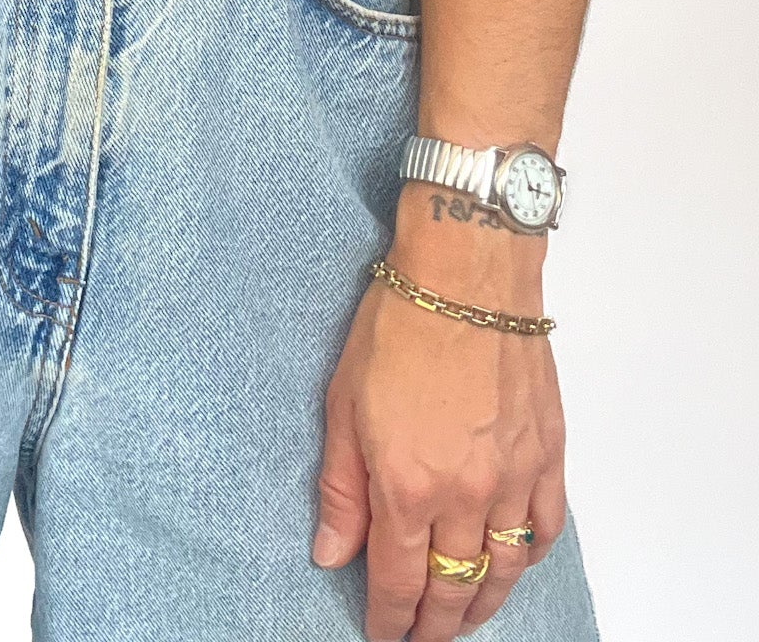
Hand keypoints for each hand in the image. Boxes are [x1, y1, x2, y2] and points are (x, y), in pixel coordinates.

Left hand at [312, 200, 565, 639]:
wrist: (466, 274)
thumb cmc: (399, 325)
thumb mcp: (342, 404)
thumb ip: (340, 488)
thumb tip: (330, 553)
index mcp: (408, 485)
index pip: (398, 580)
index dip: (388, 618)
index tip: (381, 634)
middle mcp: (466, 494)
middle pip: (454, 590)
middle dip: (434, 625)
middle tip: (420, 638)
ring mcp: (514, 478)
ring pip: (504, 572)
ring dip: (483, 605)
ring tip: (463, 618)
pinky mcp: (548, 455)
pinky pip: (544, 529)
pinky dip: (527, 558)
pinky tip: (510, 564)